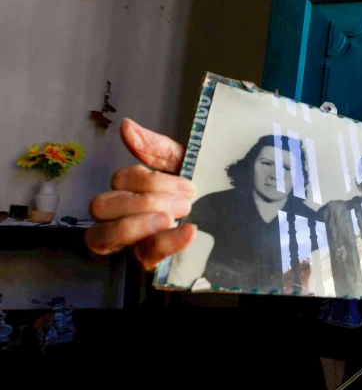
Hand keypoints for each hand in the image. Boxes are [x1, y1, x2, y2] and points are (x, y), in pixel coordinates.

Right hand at [85, 119, 197, 268]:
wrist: (232, 220)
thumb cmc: (201, 191)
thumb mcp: (185, 165)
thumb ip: (157, 147)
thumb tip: (127, 126)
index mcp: (131, 190)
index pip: (120, 180)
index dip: (148, 180)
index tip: (188, 185)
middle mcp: (121, 216)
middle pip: (101, 206)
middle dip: (141, 201)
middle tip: (183, 204)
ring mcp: (130, 243)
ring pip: (103, 236)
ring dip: (137, 224)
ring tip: (172, 218)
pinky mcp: (147, 264)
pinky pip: (143, 258)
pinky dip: (165, 244)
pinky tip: (187, 233)